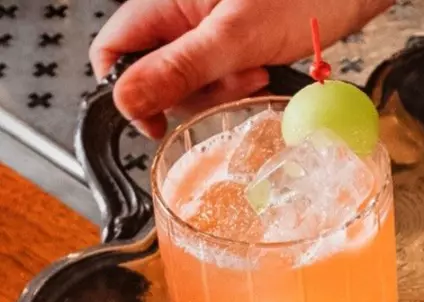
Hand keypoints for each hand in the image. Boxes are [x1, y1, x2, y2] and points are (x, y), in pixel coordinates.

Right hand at [90, 0, 392, 138]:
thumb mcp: (236, 37)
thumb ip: (181, 68)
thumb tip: (127, 101)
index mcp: (162, 4)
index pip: (113, 52)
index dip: (128, 92)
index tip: (156, 121)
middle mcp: (178, 17)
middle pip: (152, 75)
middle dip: (191, 91)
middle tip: (232, 80)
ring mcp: (206, 32)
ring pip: (189, 82)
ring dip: (222, 90)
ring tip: (255, 71)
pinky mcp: (234, 45)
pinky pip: (220, 78)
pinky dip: (240, 85)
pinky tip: (263, 72)